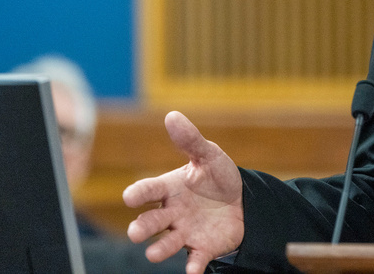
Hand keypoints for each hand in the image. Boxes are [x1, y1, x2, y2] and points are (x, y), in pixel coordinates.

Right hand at [123, 111, 244, 273]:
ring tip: (153, 254)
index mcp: (169, 188)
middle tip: (136, 232)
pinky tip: (192, 271)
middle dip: (141, 228)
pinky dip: (192, 266)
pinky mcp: (202, 247)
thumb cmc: (218, 177)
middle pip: (151, 221)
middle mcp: (171, 213)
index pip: (149, 190)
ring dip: (159, 249)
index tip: (129, 197)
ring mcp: (185, 232)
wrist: (244, 200)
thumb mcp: (209, 155)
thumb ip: (190, 140)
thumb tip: (172, 115)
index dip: (138, 193)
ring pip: (166, 243)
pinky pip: (195, 259)